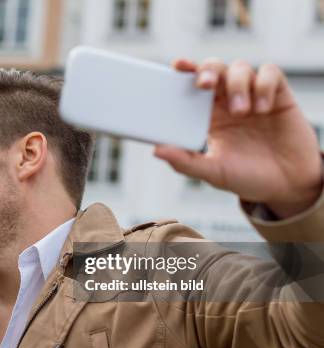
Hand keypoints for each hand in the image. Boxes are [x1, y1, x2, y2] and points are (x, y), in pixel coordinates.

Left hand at [154, 58, 322, 218]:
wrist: (286, 185)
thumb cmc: (245, 177)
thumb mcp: (213, 173)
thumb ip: (185, 162)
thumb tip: (156, 150)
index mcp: (207, 115)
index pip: (191, 86)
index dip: (185, 72)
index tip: (177, 66)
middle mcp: (227, 101)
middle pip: (214, 68)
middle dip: (207, 70)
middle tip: (204, 85)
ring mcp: (252, 96)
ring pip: (239, 68)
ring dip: (237, 85)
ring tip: (242, 112)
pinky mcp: (279, 95)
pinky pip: (270, 74)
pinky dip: (264, 85)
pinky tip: (263, 109)